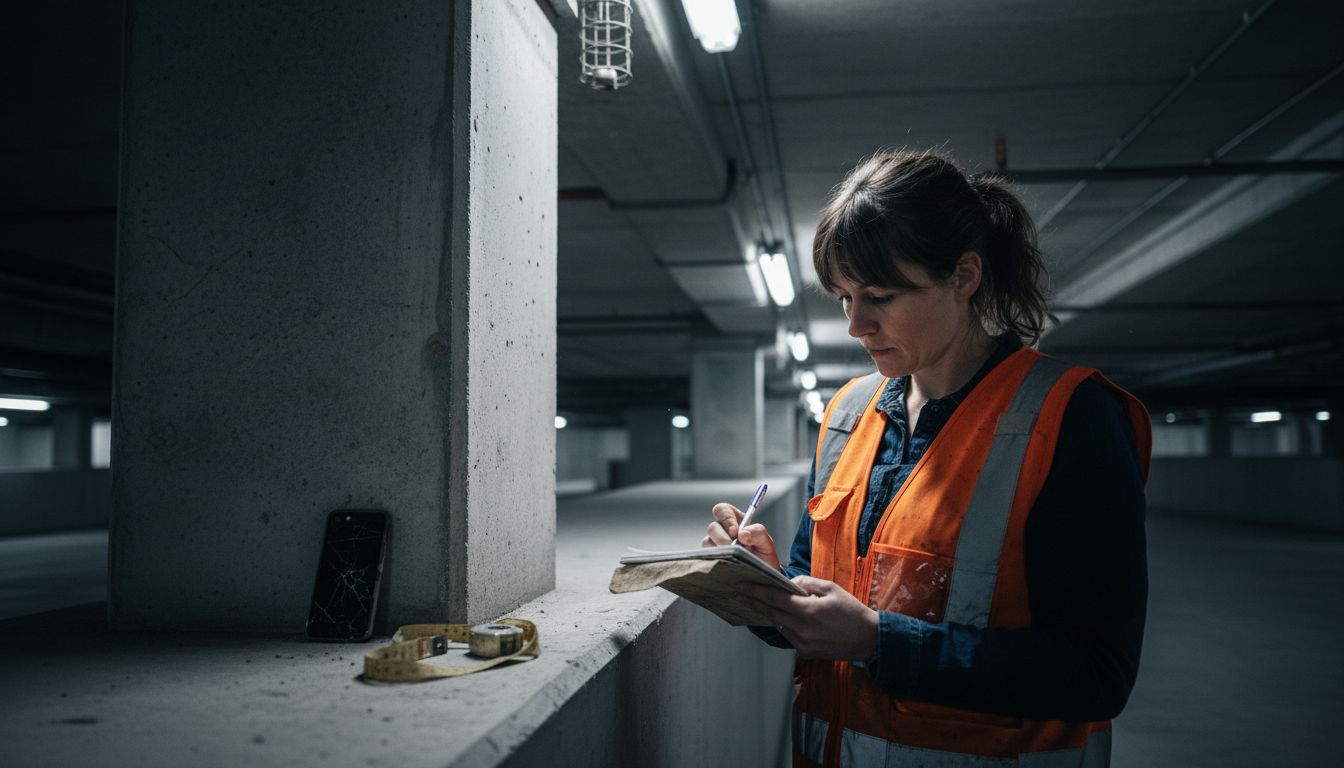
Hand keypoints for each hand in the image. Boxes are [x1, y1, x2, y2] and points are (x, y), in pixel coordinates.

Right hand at [701, 502, 780, 571]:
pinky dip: (717, 559)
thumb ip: (758, 533)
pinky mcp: (711, 558)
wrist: (762, 575)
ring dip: (720, 550)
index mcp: (735, 520)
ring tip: (735, 558)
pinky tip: (728, 564)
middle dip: (722, 537)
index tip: (735, 531)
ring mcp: (715, 545)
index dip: (726, 518)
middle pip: (712, 527)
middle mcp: (722, 530)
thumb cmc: (763, 556)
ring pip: (707, 542)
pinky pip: (707, 556)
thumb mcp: (766, 542)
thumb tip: (742, 534)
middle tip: (733, 547)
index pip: (722, 510)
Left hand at [741, 576, 877, 661]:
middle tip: (741, 592)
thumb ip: (807, 583)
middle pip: (771, 613)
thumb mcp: (831, 588)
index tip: (742, 586)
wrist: (868, 640)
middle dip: (754, 602)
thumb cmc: (852, 611)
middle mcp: (802, 630)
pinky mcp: (805, 652)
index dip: (756, 591)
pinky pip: (787, 635)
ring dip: (767, 613)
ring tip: (756, 602)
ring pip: (778, 625)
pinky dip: (782, 624)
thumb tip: (790, 584)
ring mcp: (802, 644)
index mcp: (808, 611)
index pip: (775, 599)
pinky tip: (778, 616)